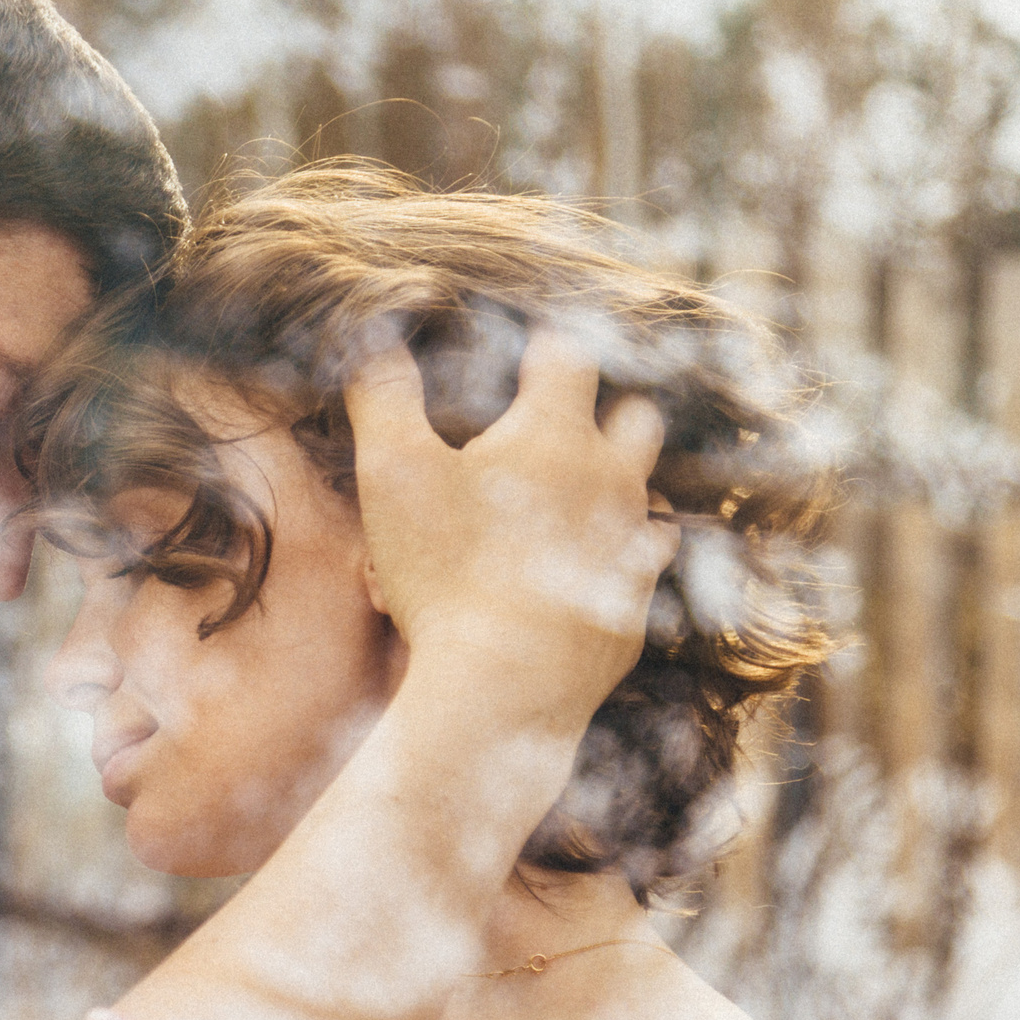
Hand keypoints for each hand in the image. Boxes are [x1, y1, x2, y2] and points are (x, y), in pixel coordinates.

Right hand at [344, 324, 676, 732]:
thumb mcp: (392, 473)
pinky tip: (590, 566)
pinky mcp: (634, 605)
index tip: (526, 347)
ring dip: (617, 483)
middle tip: (561, 416)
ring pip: (647, 492)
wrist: (505, 684)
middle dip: (605, 407)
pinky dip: (620, 555)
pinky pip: (644, 564)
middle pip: (637, 417)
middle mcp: (611, 478)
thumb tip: (372, 335)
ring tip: (575, 493)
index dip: (545, 344)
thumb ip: (382, 395)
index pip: (569, 356)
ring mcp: (632, 544)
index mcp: (555, 433)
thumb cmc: (444, 572)